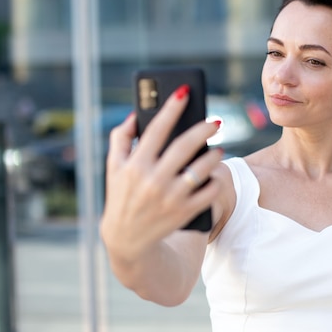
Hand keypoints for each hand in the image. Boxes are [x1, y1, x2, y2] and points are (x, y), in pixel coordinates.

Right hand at [100, 86, 223, 262]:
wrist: (127, 240)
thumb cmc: (121, 196)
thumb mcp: (113, 168)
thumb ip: (121, 138)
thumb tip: (137, 113)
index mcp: (134, 165)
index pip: (156, 130)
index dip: (170, 108)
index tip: (184, 91)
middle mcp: (152, 180)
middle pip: (183, 147)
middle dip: (202, 129)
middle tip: (216, 121)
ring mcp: (169, 198)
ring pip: (199, 170)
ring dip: (212, 156)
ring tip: (218, 148)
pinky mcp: (183, 213)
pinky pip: (207, 193)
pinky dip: (214, 182)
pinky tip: (215, 174)